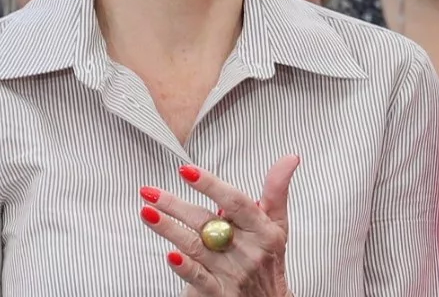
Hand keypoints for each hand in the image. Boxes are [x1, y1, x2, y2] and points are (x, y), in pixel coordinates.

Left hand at [140, 156, 298, 294]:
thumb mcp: (279, 225)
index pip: (237, 202)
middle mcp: (248, 250)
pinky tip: (169, 255)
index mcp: (264, 230)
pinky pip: (198, 278)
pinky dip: (184, 267)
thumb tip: (290, 158)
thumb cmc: (269, 260)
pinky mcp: (218, 292)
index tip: (186, 171)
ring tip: (147, 212)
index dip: (211, 185)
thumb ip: (277, 190)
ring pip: (196, 246)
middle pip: (208, 222)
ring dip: (169, 229)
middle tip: (150, 192)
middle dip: (176, 205)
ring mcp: (232, 272)